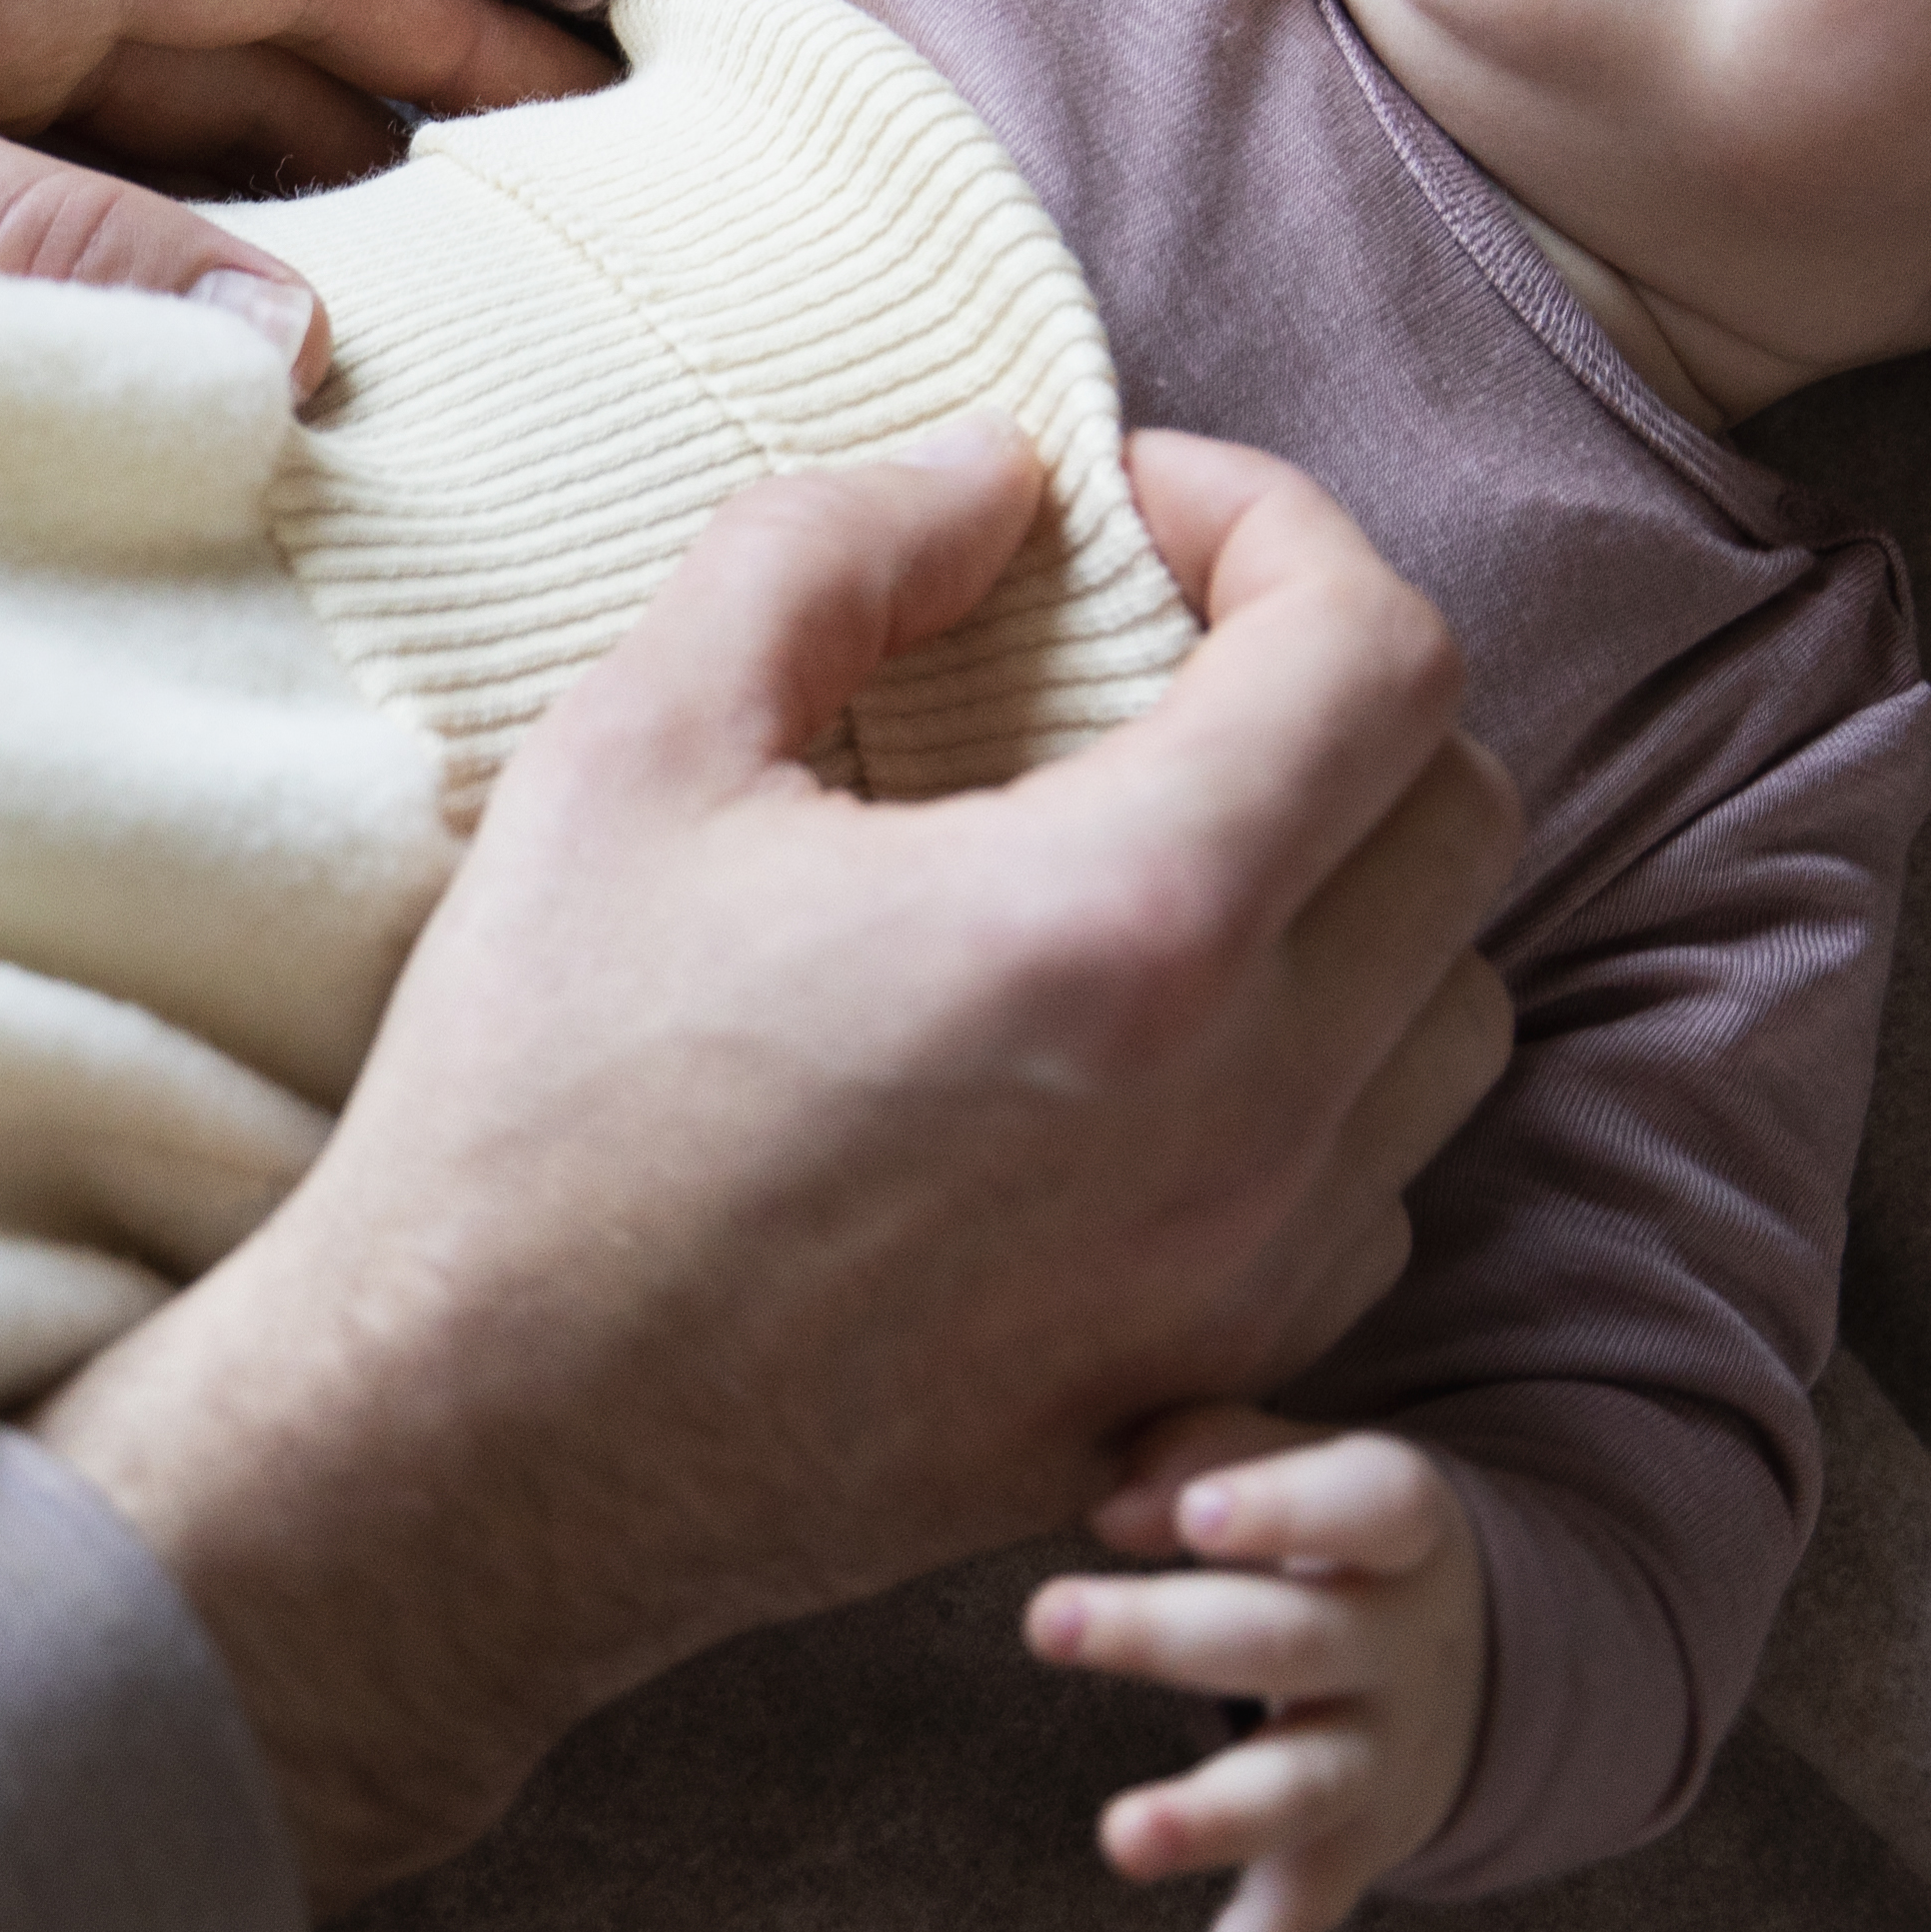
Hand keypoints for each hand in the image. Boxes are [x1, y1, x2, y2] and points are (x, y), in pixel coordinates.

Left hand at [0, 0, 606, 389]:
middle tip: (555, 301)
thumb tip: (296, 346)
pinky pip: (28, 214)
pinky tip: (150, 397)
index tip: (624, 123)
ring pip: (142, 148)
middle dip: (404, 164)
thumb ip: (43, 243)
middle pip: (251, 65)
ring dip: (261, 239)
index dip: (472, 36)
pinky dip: (121, 286)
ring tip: (399, 377)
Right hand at [38, 423, 1517, 1901]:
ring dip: (1349, 883)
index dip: (1276, 525)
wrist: (470, 1455)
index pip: (1377, 652)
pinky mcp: (1210, 1379)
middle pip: (1459, 814)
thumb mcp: (629, 749)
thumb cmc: (532, 1100)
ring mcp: (1250, 1269)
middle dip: (1329, 685)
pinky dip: (1312, 1074)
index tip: (1134, 514)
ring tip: (1157, 845)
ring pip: (1454, 1011)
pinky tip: (1131, 1050)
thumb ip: (826, 552)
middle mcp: (1252, 1108)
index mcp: (1127, 923)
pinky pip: (1374, 1186)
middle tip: (1152, 653)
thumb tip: (991, 476)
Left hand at [1029, 1408, 1488, 1931]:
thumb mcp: (1304, 1467)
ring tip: (1122, 1841)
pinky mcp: (1349, 1853)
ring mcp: (1381, 1760)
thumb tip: (1107, 1504)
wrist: (1481, 1653)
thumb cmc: (1329, 1527)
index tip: (1194, 1516)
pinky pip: (1296, 1916)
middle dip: (1169, 1636)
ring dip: (1210, 1816)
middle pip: (1289, 1641)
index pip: (1364, 1505)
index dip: (1287, 1507)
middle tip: (1045, 1621)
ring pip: (1300, 1787)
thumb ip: (1209, 1452)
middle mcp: (1398, 1650)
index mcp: (1397, 1528)